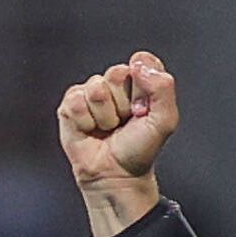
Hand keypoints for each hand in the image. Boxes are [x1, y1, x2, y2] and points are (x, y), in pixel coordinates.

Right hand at [57, 51, 177, 236]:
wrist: (116, 175)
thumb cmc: (139, 149)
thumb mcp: (165, 119)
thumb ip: (162, 86)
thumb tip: (137, 63)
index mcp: (141, 80)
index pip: (141, 61)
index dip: (143, 86)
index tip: (144, 109)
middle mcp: (116, 83)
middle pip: (117, 73)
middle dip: (123, 102)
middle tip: (125, 121)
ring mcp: (91, 92)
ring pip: (96, 88)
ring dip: (104, 115)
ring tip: (108, 128)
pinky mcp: (71, 105)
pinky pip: (76, 101)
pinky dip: (85, 121)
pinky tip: (91, 130)